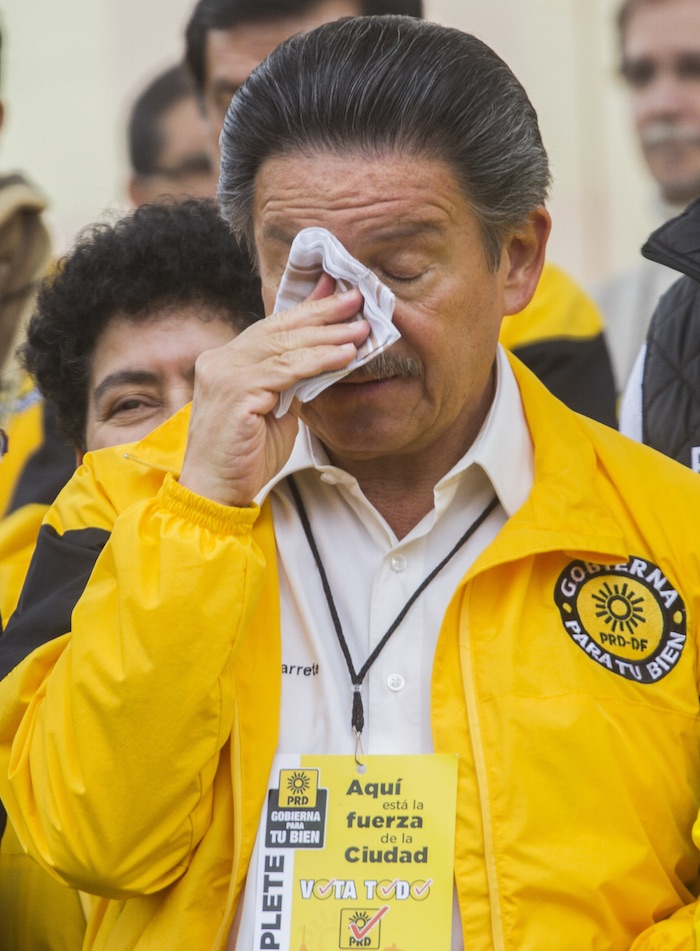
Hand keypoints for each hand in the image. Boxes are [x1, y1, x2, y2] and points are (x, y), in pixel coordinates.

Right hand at [179, 275, 366, 506]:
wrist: (217, 492)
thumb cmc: (246, 456)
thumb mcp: (277, 410)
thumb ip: (293, 381)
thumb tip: (325, 354)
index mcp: (227, 361)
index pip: (272, 327)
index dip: (307, 309)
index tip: (339, 294)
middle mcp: (221, 360)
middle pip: (279, 328)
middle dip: (322, 313)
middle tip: (357, 300)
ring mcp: (224, 373)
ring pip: (284, 346)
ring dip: (328, 336)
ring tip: (361, 329)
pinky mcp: (235, 392)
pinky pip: (285, 370)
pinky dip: (318, 360)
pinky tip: (344, 355)